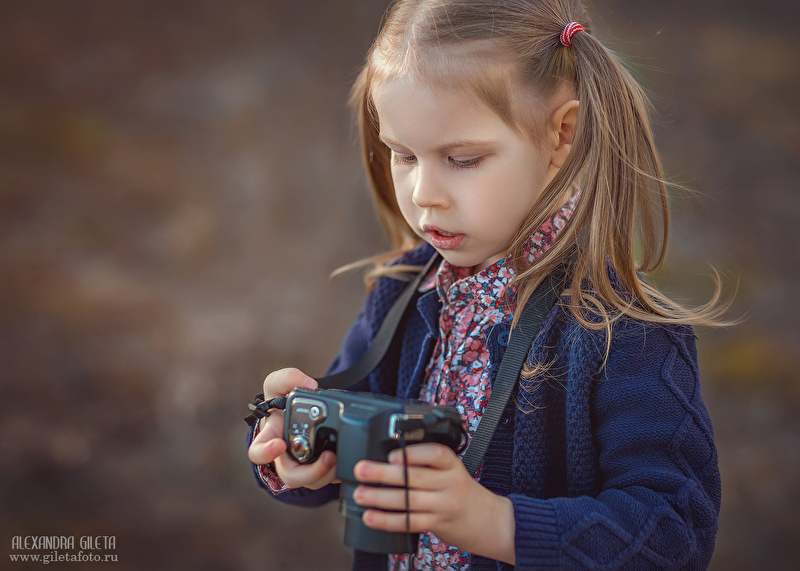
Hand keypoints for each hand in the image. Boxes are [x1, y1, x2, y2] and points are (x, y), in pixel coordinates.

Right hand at [247, 368, 336, 489]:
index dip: (266, 452)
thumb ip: (287, 378)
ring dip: (326, 474)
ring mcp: (304, 466)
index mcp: (271, 439)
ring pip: (313, 481)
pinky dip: (339, 472)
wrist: (303, 413)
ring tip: (339, 457)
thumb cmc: (282, 403)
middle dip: (310, 472)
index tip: (279, 444)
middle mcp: (285, 458)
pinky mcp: (322, 470)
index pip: (258, 452)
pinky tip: (348, 461)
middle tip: (328, 456)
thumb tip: (310, 385)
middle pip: (291, 476)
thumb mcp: (279, 384)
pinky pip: (329, 479)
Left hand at [352, 443, 515, 564]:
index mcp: (452, 465)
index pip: (436, 454)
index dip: (414, 453)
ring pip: (409, 500)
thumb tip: (388, 459)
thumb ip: (428, 465)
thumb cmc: (464, 492)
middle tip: (361, 469)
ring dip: (380, 498)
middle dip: (384, 473)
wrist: (491, 522)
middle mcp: (450, 483)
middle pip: (414, 477)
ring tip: (360, 494)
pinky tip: (371, 517)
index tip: (393, 454)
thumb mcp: (453, 471)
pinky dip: (388, 520)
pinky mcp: (438, 524)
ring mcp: (444, 505)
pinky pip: (410, 522)